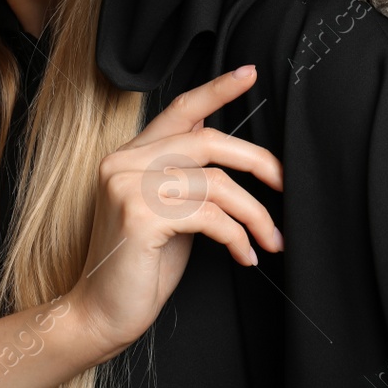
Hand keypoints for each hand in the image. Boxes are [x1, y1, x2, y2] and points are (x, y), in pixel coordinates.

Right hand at [67, 64, 283, 360]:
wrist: (101, 314)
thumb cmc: (140, 267)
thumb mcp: (168, 214)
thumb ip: (187, 183)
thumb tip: (234, 166)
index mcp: (130, 156)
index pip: (179, 110)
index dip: (216, 90)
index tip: (250, 73)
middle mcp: (124, 162)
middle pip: (207, 141)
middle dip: (257, 161)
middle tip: (285, 184)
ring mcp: (127, 186)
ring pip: (216, 184)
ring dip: (255, 215)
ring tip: (269, 240)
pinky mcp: (138, 215)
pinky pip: (209, 216)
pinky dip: (237, 237)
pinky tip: (244, 256)